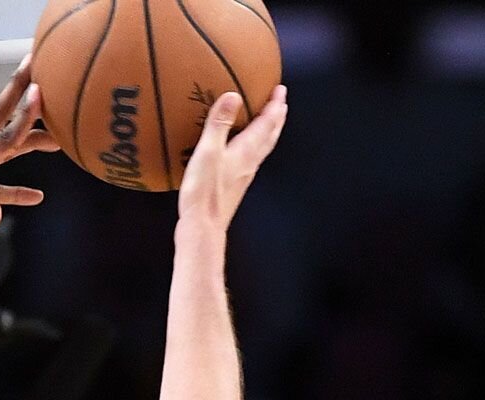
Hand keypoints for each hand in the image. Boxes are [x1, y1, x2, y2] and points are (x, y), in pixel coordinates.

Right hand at [177, 85, 287, 236]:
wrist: (204, 225)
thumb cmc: (204, 191)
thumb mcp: (208, 152)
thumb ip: (219, 123)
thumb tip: (233, 95)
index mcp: (247, 150)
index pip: (267, 122)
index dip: (275, 104)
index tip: (280, 89)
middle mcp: (251, 160)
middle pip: (271, 134)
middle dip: (277, 116)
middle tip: (280, 102)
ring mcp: (245, 173)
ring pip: (264, 146)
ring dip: (270, 131)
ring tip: (270, 121)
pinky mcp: (236, 182)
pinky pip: (253, 157)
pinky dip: (257, 145)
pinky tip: (247, 148)